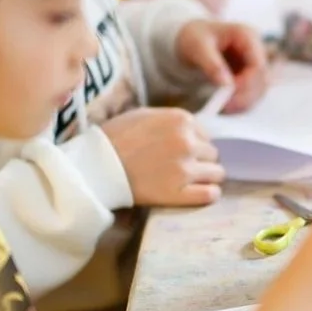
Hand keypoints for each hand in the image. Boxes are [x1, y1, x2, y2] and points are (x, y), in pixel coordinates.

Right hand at [101, 107, 224, 207]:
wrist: (94, 166)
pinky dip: (209, 194)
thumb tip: (195, 131)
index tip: (181, 152)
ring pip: (217, 173)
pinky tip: (200, 193)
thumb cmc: (115, 138)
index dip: (195, 144)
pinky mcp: (179, 193)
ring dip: (206, 177)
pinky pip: (210, 194)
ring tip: (190, 180)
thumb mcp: (144, 115)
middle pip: (211, 154)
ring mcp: (185, 169)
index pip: (205, 135)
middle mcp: (187, 142)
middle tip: (181, 167)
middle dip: (200, 160)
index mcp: (181, 120)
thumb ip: (172, 121)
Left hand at [175, 20, 268, 112]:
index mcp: (247, 36)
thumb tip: (226, 85)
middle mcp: (256, 50)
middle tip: (225, 107)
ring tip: (222, 108)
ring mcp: (255, 65)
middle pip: (262, 80)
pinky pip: (251, 96)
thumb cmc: (193, 37)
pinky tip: (225, 108)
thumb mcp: (197, 46)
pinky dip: (240, 104)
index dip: (247, 82)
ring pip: (259, 91)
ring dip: (244, 103)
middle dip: (246, 96)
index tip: (228, 94)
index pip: (258, 64)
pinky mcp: (250, 78)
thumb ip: (212, 64)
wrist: (191, 39)